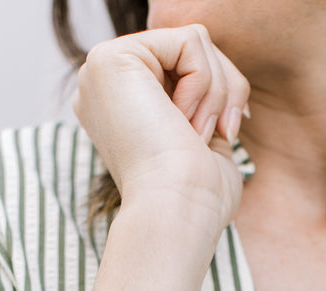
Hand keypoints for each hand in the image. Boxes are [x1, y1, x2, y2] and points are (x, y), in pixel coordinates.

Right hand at [73, 25, 249, 226]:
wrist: (176, 214)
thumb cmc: (196, 195)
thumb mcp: (206, 137)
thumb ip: (205, 99)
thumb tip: (225, 75)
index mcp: (121, 109)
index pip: (185, 70)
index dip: (219, 96)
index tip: (226, 135)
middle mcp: (104, 88)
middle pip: (191, 52)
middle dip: (223, 90)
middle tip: (212, 137)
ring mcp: (100, 71)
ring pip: (195, 42)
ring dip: (215, 91)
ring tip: (195, 135)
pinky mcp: (109, 58)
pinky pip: (189, 40)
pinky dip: (204, 83)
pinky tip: (182, 122)